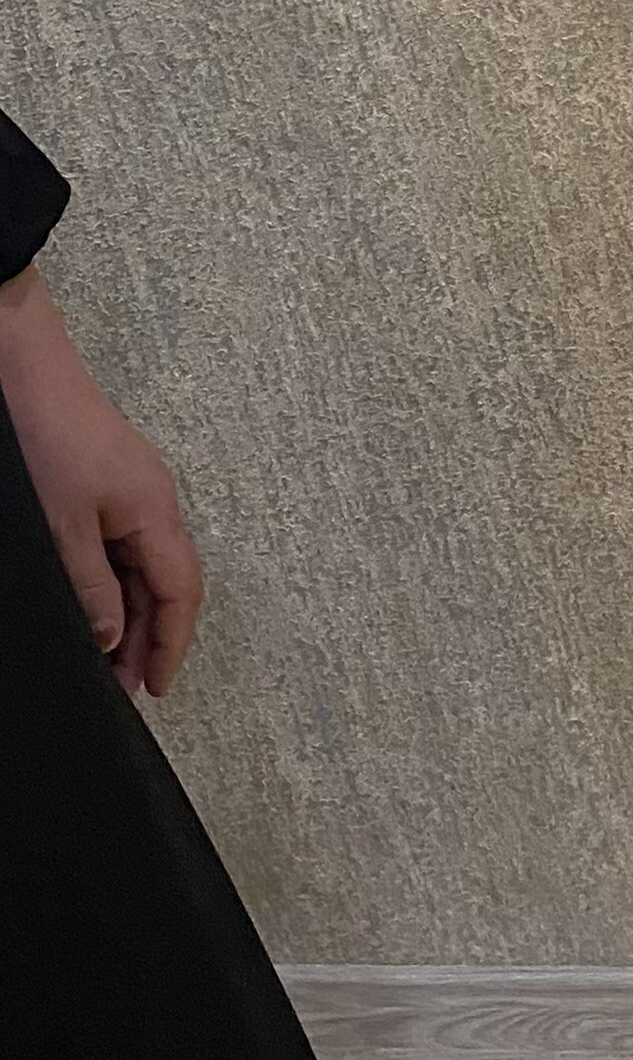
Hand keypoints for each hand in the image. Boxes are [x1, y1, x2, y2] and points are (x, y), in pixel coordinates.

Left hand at [0, 269, 204, 694]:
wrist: (25, 370)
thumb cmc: (49, 441)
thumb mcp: (63, 529)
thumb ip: (92, 588)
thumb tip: (112, 638)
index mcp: (156, 513)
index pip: (180, 592)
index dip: (171, 644)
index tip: (155, 689)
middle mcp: (157, 503)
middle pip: (169, 583)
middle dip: (153, 638)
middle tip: (126, 688)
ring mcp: (135, 492)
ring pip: (146, 567)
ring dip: (133, 614)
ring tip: (108, 658)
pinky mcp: (111, 483)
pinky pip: (127, 547)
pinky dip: (117, 585)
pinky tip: (95, 605)